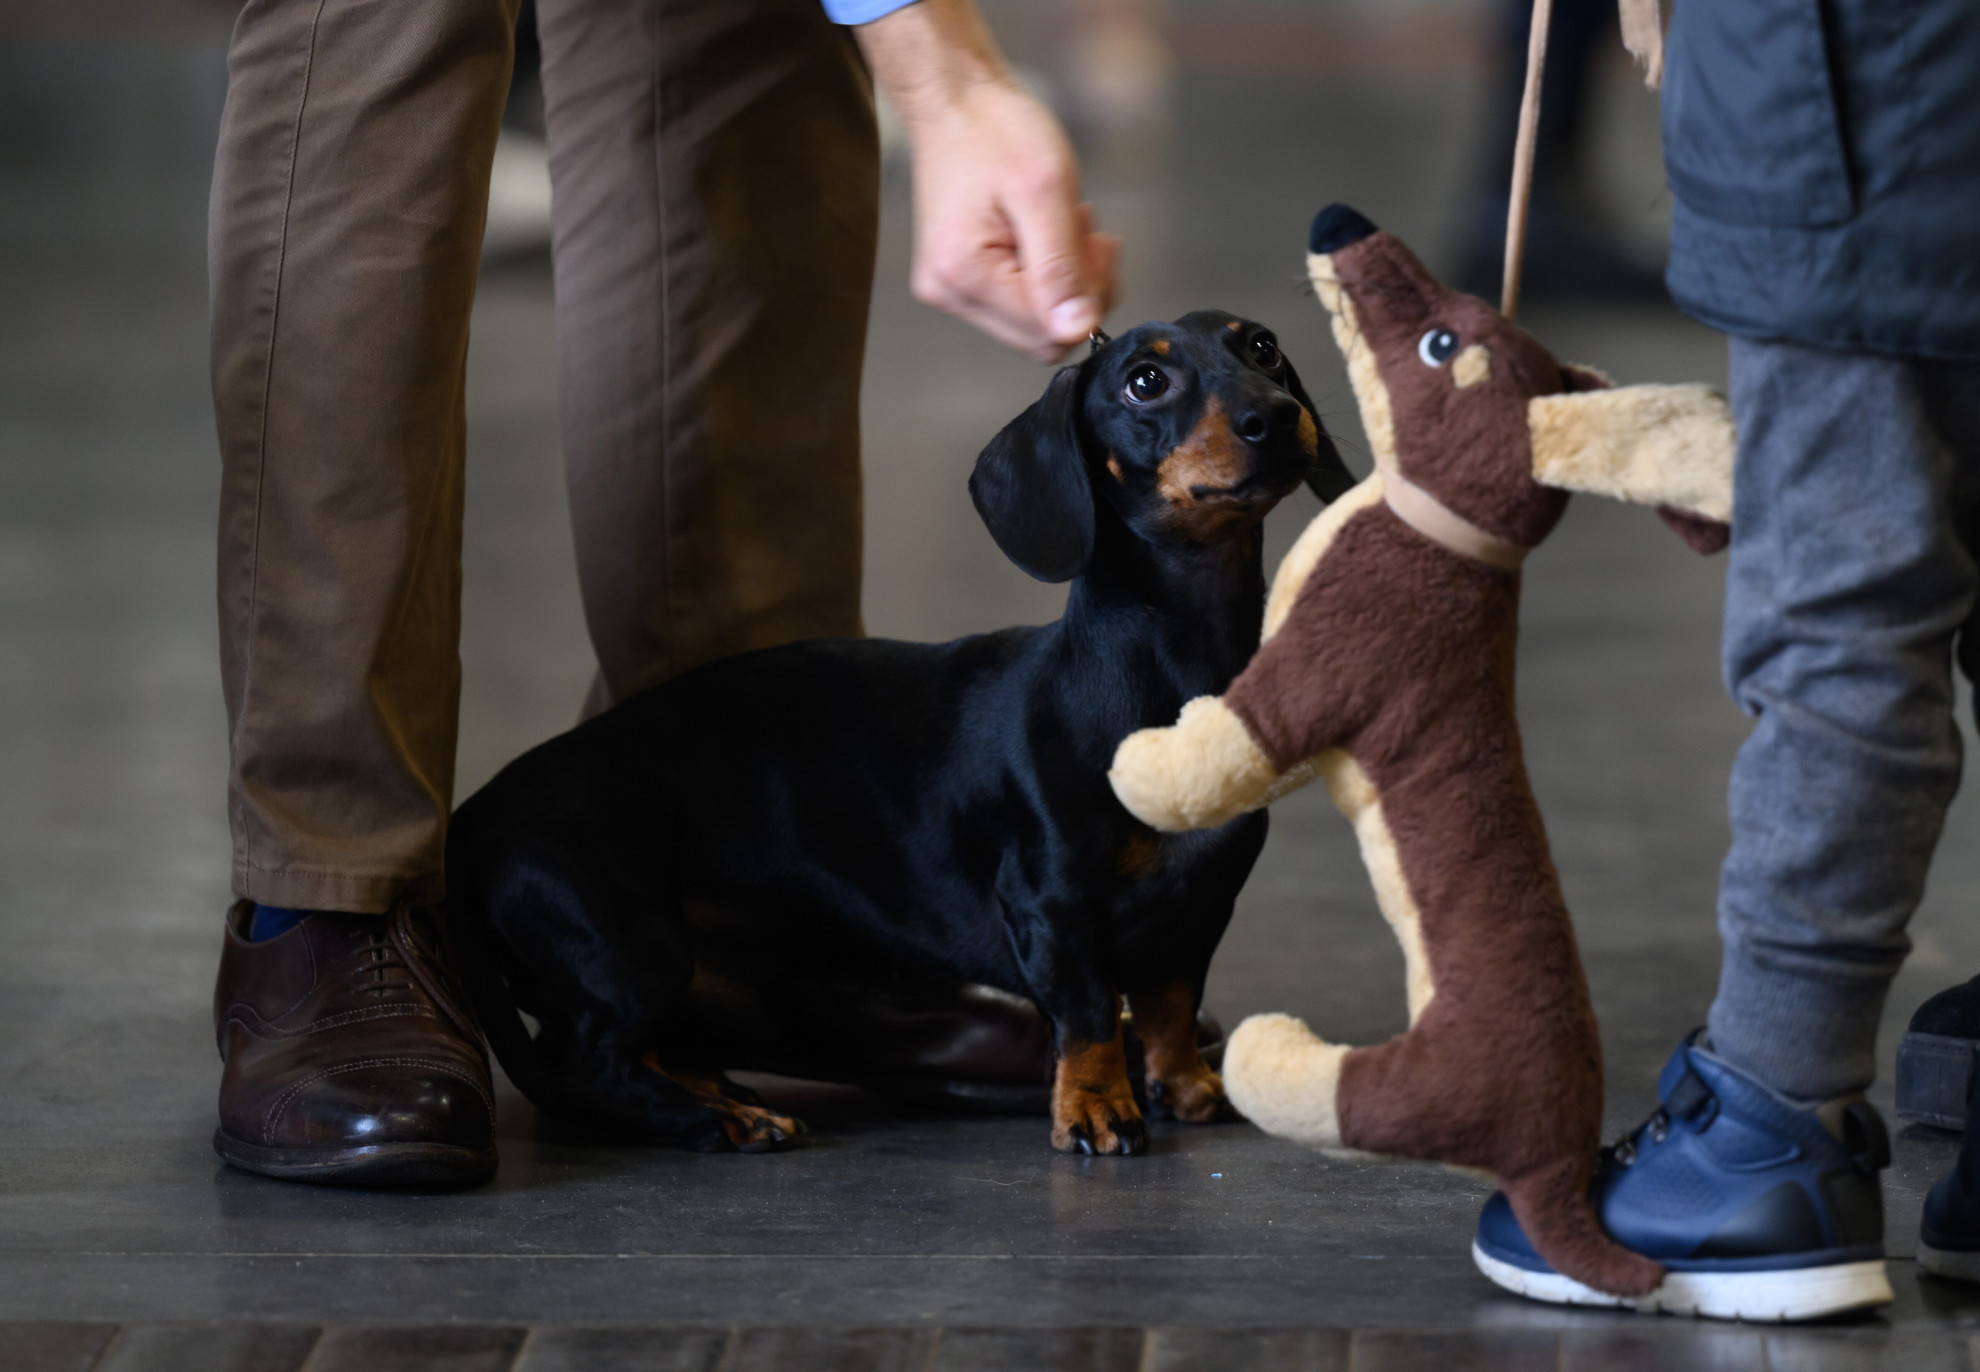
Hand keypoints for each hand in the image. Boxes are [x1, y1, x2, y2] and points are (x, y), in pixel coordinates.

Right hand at [857, 0, 1119, 361]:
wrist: (955, 103)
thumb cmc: (997, 132)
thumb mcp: (1045, 190)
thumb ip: (1062, 266)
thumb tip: (1079, 330)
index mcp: (965, 274)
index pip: (1050, 333)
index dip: (1089, 298)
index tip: (1098, 242)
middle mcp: (949, 294)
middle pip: (1042, 338)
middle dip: (1079, 294)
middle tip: (1086, 234)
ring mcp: (951, 292)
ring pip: (1034, 325)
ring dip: (1065, 283)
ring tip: (1064, 225)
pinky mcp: (960, 283)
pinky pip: (1019, 305)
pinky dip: (1045, 277)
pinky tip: (1045, 234)